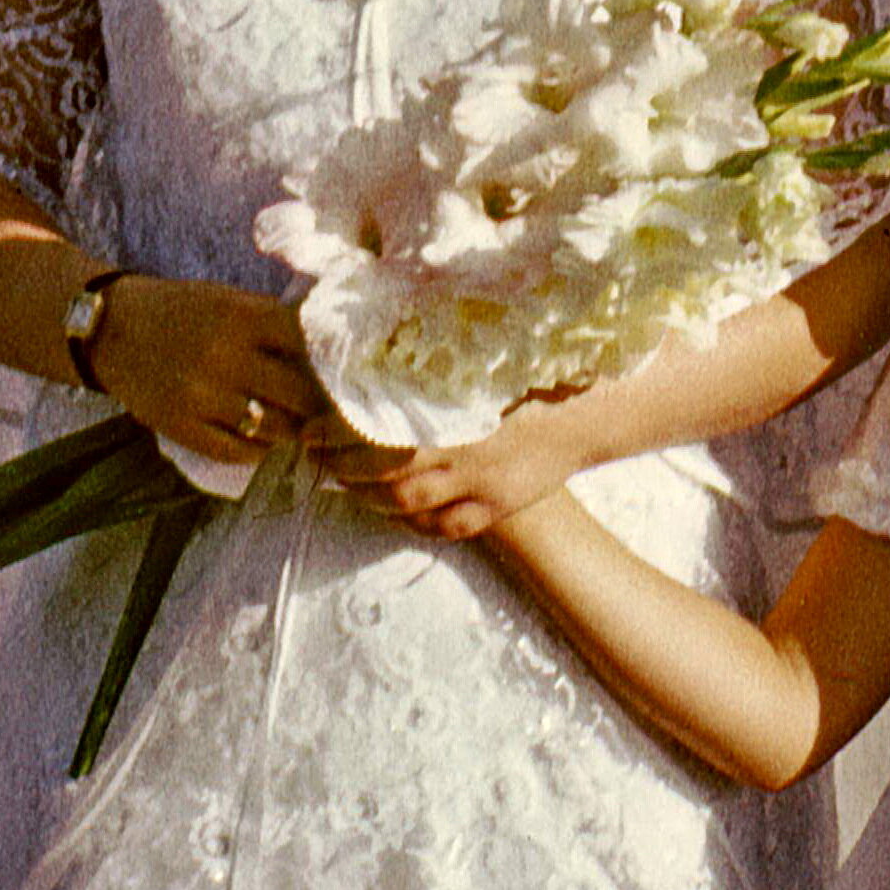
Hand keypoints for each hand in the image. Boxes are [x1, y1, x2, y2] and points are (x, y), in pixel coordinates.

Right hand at [90, 277, 320, 474]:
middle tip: (331, 412)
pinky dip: (257, 451)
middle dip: (320, 405)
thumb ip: (272, 320)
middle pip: (299, 393)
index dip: (331, 361)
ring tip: (296, 426)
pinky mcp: (180, 426)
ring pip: (273, 428)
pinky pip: (237, 451)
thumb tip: (329, 348)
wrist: (108, 328)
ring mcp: (201, 395)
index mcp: (240, 316)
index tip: (342, 373)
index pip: (308, 344)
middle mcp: (223, 356)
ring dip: (291, 431)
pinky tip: (261, 442)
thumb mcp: (226, 299)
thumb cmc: (179, 310)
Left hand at [308, 387, 594, 541]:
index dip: (333, 435)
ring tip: (347, 486)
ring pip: (408, 503)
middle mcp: (459, 449)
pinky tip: (397, 515)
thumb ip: (425, 373)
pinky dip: (415, 524)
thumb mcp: (470, 365)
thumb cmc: (524, 375)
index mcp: (446, 409)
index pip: (371, 428)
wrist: (583, 407)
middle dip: (342, 468)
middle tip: (318, 461)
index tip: (307, 432)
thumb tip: (370, 363)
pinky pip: (446, 526)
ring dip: (370, 499)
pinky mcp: (498, 504)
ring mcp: (479, 483)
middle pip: (382, 472)